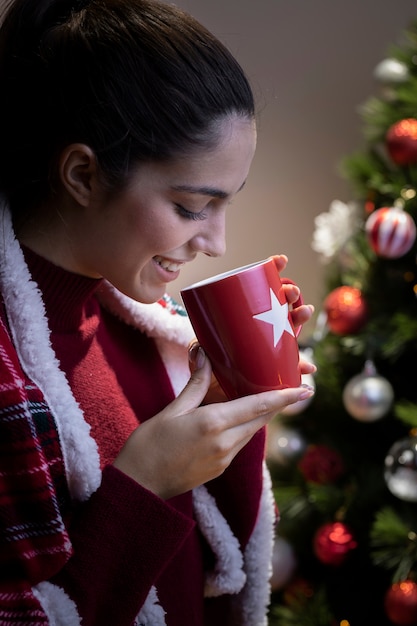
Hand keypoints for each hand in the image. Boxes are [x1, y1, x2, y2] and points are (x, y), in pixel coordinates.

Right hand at [113, 348, 313, 498]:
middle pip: (260, 419)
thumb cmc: (148, 445)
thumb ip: (195, 386)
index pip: (258, 406)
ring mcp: (224, 460)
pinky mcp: (219, 470)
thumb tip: (204, 357)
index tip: (306, 390)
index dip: (284, 398)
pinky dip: (244, 429)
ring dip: (260, 416)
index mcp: (213, 423)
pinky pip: (239, 444)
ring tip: (264, 398)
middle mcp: (225, 443)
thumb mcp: (172, 410)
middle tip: (290, 389)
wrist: (138, 487)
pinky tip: (236, 420)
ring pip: (251, 432)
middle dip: (276, 404)